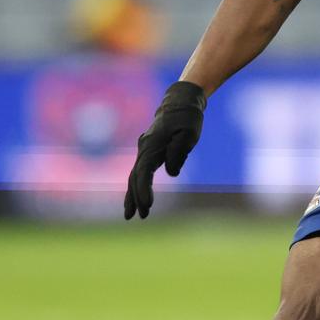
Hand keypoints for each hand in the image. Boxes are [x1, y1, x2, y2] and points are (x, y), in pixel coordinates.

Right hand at [124, 81, 206, 219]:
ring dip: (132, 195)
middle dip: (136, 198)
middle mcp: (144, 148)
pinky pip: (139, 172)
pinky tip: (136, 200)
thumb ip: (179, 152)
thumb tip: (171, 172)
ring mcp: (144, 149)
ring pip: (134, 176)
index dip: (144, 190)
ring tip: (131, 215)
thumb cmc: (187, 118)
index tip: (147, 206)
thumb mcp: (189, 134)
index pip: (144, 172)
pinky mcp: (149, 152)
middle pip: (135, 177)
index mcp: (152, 145)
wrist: (180, 102)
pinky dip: (137, 186)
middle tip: (140, 217)